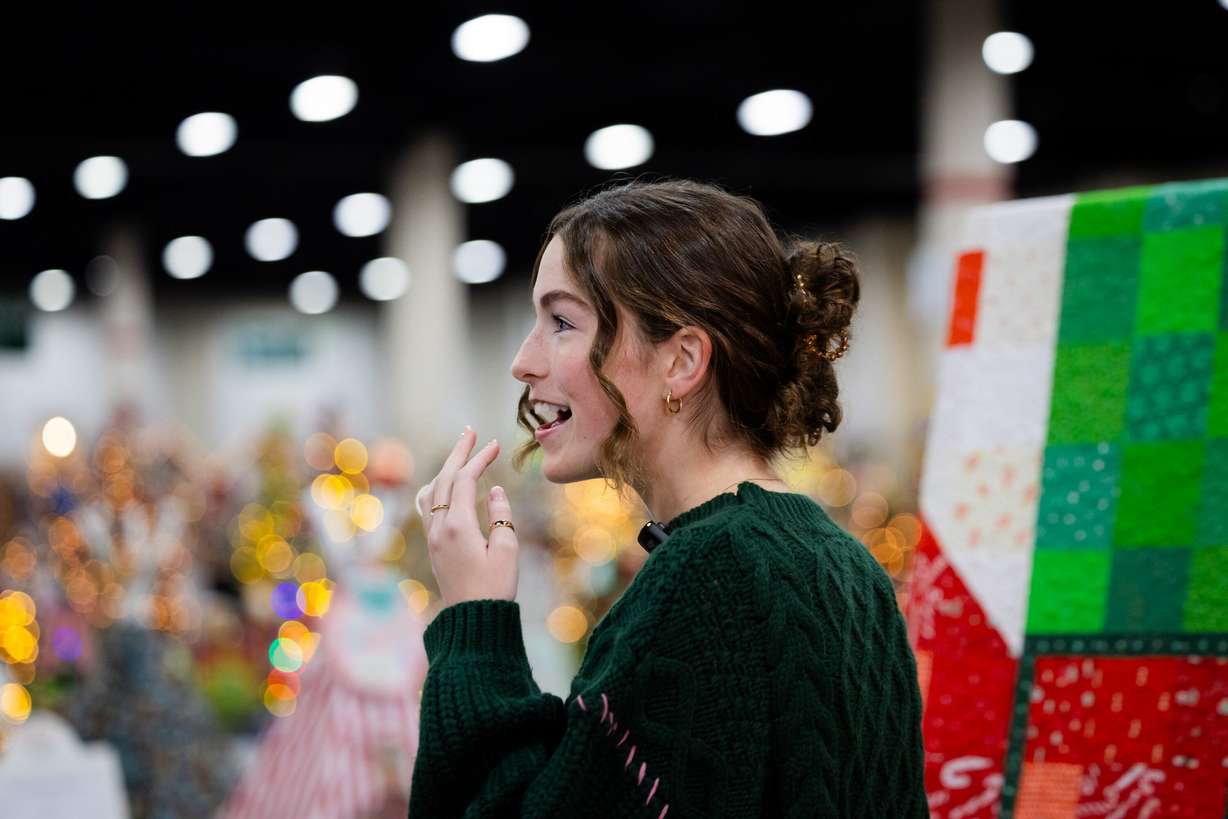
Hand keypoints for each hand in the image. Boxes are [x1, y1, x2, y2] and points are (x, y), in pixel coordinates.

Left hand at [415, 426, 518, 606]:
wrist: (473, 621)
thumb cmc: (495, 589)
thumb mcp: (507, 550)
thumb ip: (501, 516)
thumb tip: (493, 491)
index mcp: (457, 526)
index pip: (465, 480)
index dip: (479, 459)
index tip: (495, 444)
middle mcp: (439, 527)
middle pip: (444, 479)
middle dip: (458, 453)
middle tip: (471, 431)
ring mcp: (432, 537)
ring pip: (432, 491)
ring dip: (446, 468)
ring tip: (459, 452)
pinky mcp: (434, 546)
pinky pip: (427, 507)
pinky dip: (435, 488)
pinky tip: (441, 485)